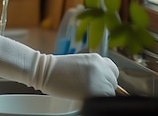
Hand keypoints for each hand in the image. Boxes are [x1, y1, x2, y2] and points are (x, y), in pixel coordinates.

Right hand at [0, 35, 118, 99]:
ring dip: (100, 92)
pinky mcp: (96, 91)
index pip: (113, 70)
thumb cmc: (57, 68)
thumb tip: (102, 79)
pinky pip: (104, 98)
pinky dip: (96, 98)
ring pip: (109, 91)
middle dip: (103, 85)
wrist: (44, 71)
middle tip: (88, 86)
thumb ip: (94, 69)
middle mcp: (102, 68)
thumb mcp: (80, 63)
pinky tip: (84, 94)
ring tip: (84, 90)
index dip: (107, 76)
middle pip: (112, 82)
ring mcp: (100, 79)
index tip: (100, 80)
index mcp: (97, 59)